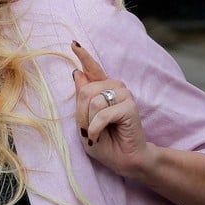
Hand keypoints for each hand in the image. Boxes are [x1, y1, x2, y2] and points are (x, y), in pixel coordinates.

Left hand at [71, 41, 150, 178]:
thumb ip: (82, 99)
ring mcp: (124, 95)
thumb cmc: (105, 143)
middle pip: (85, 91)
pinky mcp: (130, 106)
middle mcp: (115, 88)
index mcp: (103, 91)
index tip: (74, 44)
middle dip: (82, 114)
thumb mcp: (84, 121)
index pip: (93, 70)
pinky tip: (100, 136)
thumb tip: (78, 73)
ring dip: (89, 122)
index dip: (84, 56)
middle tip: (92, 129)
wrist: (124, 160)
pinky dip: (96, 128)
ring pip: (93, 101)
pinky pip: (102, 113)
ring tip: (99, 132)